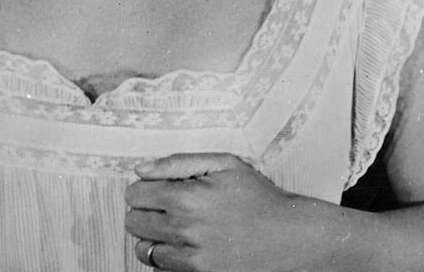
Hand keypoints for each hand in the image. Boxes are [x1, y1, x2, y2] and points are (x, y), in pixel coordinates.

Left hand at [125, 152, 325, 271]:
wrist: (290, 236)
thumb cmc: (258, 197)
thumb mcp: (224, 164)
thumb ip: (177, 163)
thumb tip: (140, 169)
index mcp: (187, 197)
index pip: (135, 194)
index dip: (144, 189)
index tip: (157, 190)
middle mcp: (184, 229)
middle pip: (134, 222)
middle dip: (144, 212)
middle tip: (166, 208)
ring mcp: (191, 257)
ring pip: (144, 249)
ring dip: (152, 237)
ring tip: (174, 228)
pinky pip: (161, 269)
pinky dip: (166, 258)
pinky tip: (184, 246)